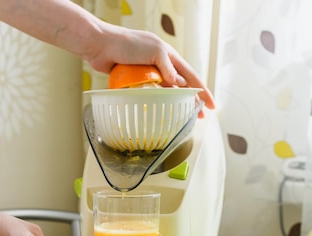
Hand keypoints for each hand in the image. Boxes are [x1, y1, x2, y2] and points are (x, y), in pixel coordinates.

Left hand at [86, 25, 215, 112]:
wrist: (100, 46)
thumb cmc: (126, 44)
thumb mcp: (154, 51)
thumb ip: (168, 68)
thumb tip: (180, 85)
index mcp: (168, 55)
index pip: (190, 75)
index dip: (202, 91)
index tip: (211, 105)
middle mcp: (160, 64)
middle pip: (181, 85)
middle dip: (192, 100)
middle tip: (200, 115)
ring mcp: (147, 72)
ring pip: (166, 90)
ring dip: (175, 102)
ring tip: (182, 116)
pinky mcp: (134, 78)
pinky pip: (149, 92)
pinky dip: (156, 101)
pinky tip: (159, 109)